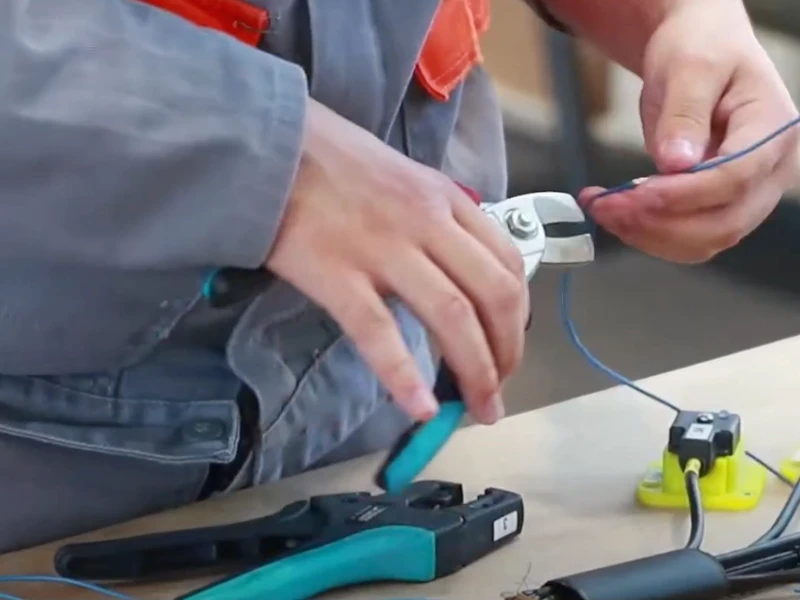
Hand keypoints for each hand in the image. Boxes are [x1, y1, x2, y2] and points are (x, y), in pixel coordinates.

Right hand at [266, 100, 528, 424]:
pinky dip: (405, 376)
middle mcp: (427, 222)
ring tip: (478, 410)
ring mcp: (383, 247)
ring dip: (476, 373)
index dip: (519, 318)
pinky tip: (420, 408)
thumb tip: (456, 273)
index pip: (508, 263)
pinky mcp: (336, 272)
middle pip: (493, 296)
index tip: (508, 350)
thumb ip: (434, 218)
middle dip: (507, 355)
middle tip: (498, 393)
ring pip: (451, 317)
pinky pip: (379, 332)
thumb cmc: (331, 158)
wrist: (266, 141)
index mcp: (445, 198)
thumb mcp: (403, 175)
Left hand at [582, 0, 799, 262]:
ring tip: (602, 207)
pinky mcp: (716, 206)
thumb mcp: (690, 67)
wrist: (700, 51)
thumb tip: (676, 163)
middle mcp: (769, 171)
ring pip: (703, 241)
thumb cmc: (702, 50)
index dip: (683, 194)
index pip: (736, 177)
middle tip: (605, 206)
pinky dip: (647, 233)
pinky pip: (686, 238)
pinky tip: (616, 213)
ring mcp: (745, 194)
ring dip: (647, 234)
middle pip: (723, 222)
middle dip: (659, 222)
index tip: (635, 193)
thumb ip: (685, 113)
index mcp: (773, 130)